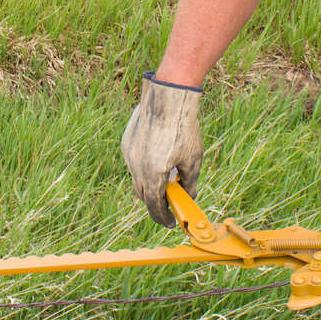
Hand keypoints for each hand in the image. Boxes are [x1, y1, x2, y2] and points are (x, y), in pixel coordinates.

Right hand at [121, 72, 202, 225]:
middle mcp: (136, 166)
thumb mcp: (193, 159)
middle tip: (169, 203)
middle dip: (155, 203)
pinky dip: (144, 168)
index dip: (162, 217)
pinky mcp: (127, 141)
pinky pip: (134, 162)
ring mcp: (129, 153)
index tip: (170, 222)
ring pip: (136, 178)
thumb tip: (189, 196)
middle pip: (142, 194)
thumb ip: (190, 183)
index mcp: (152, 174)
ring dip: (149, 184)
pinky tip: (158, 160)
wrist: (169, 97)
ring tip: (165, 180)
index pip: (154, 206)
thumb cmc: (184, 127)